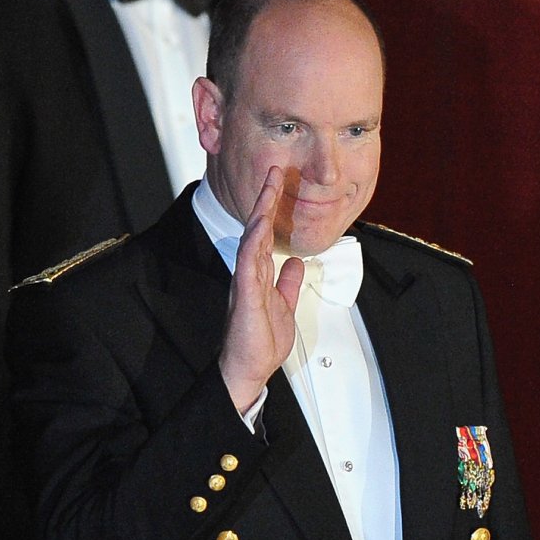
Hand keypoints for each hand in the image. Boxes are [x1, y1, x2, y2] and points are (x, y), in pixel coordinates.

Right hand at [219, 166, 304, 411]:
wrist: (249, 369)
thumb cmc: (261, 343)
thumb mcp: (284, 306)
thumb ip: (288, 283)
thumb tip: (294, 262)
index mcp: (259, 276)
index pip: (266, 235)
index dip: (273, 209)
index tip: (280, 183)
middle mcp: (250, 274)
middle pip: (257, 229)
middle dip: (266, 199)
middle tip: (275, 170)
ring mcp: (246, 283)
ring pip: (251, 239)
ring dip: (260, 212)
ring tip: (268, 187)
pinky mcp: (245, 296)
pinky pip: (248, 264)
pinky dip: (252, 242)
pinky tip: (258, 224)